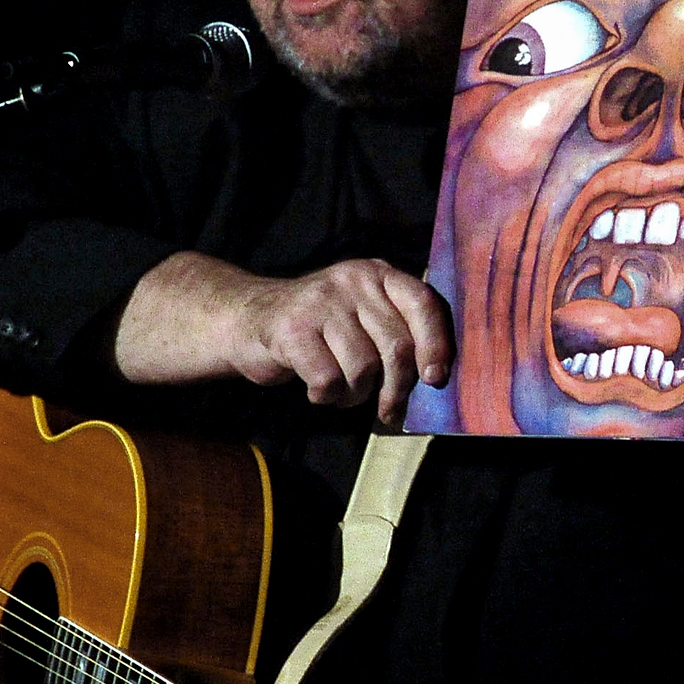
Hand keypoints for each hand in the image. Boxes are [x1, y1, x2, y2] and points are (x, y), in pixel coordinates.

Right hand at [115, 251, 451, 424]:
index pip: (423, 303)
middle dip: (396, 389)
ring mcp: (320, 303)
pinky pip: (328, 380)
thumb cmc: (318, 330)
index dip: (437, 344)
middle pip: (397, 347)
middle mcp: (350, 281)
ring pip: (363, 369)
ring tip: (342, 391)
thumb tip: (436, 378)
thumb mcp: (360, 314)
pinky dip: (326, 397)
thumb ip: (396, 330)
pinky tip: (316, 389)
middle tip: (389, 409)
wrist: (246, 320)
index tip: (436, 379)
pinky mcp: (293, 330)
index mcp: (375, 274)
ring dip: (355, 395)